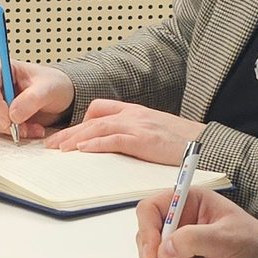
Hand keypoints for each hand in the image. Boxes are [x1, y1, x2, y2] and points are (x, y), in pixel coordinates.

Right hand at [0, 59, 72, 138]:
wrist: (59, 98)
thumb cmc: (54, 85)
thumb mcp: (49, 89)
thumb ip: (32, 99)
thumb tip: (13, 115)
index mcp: (3, 69)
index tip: (10, 120)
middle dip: (4, 122)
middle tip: (25, 128)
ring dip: (6, 130)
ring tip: (30, 128)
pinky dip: (6, 134)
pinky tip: (25, 130)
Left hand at [47, 99, 207, 160]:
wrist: (206, 144)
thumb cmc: (182, 142)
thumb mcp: (155, 131)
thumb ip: (135, 133)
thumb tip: (115, 145)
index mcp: (136, 111)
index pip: (100, 107)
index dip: (81, 120)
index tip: (67, 133)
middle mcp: (134, 114)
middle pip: (93, 118)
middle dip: (69, 131)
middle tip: (51, 143)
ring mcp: (139, 126)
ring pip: (98, 127)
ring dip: (75, 138)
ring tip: (59, 149)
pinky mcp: (144, 139)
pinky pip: (114, 139)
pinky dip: (96, 143)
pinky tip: (83, 150)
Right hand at [134, 187, 257, 257]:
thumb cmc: (254, 244)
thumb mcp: (225, 237)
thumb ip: (193, 240)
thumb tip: (163, 249)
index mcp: (188, 203)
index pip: (151, 210)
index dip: (147, 231)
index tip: (153, 255)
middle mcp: (179, 224)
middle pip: (148, 241)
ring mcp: (180, 248)